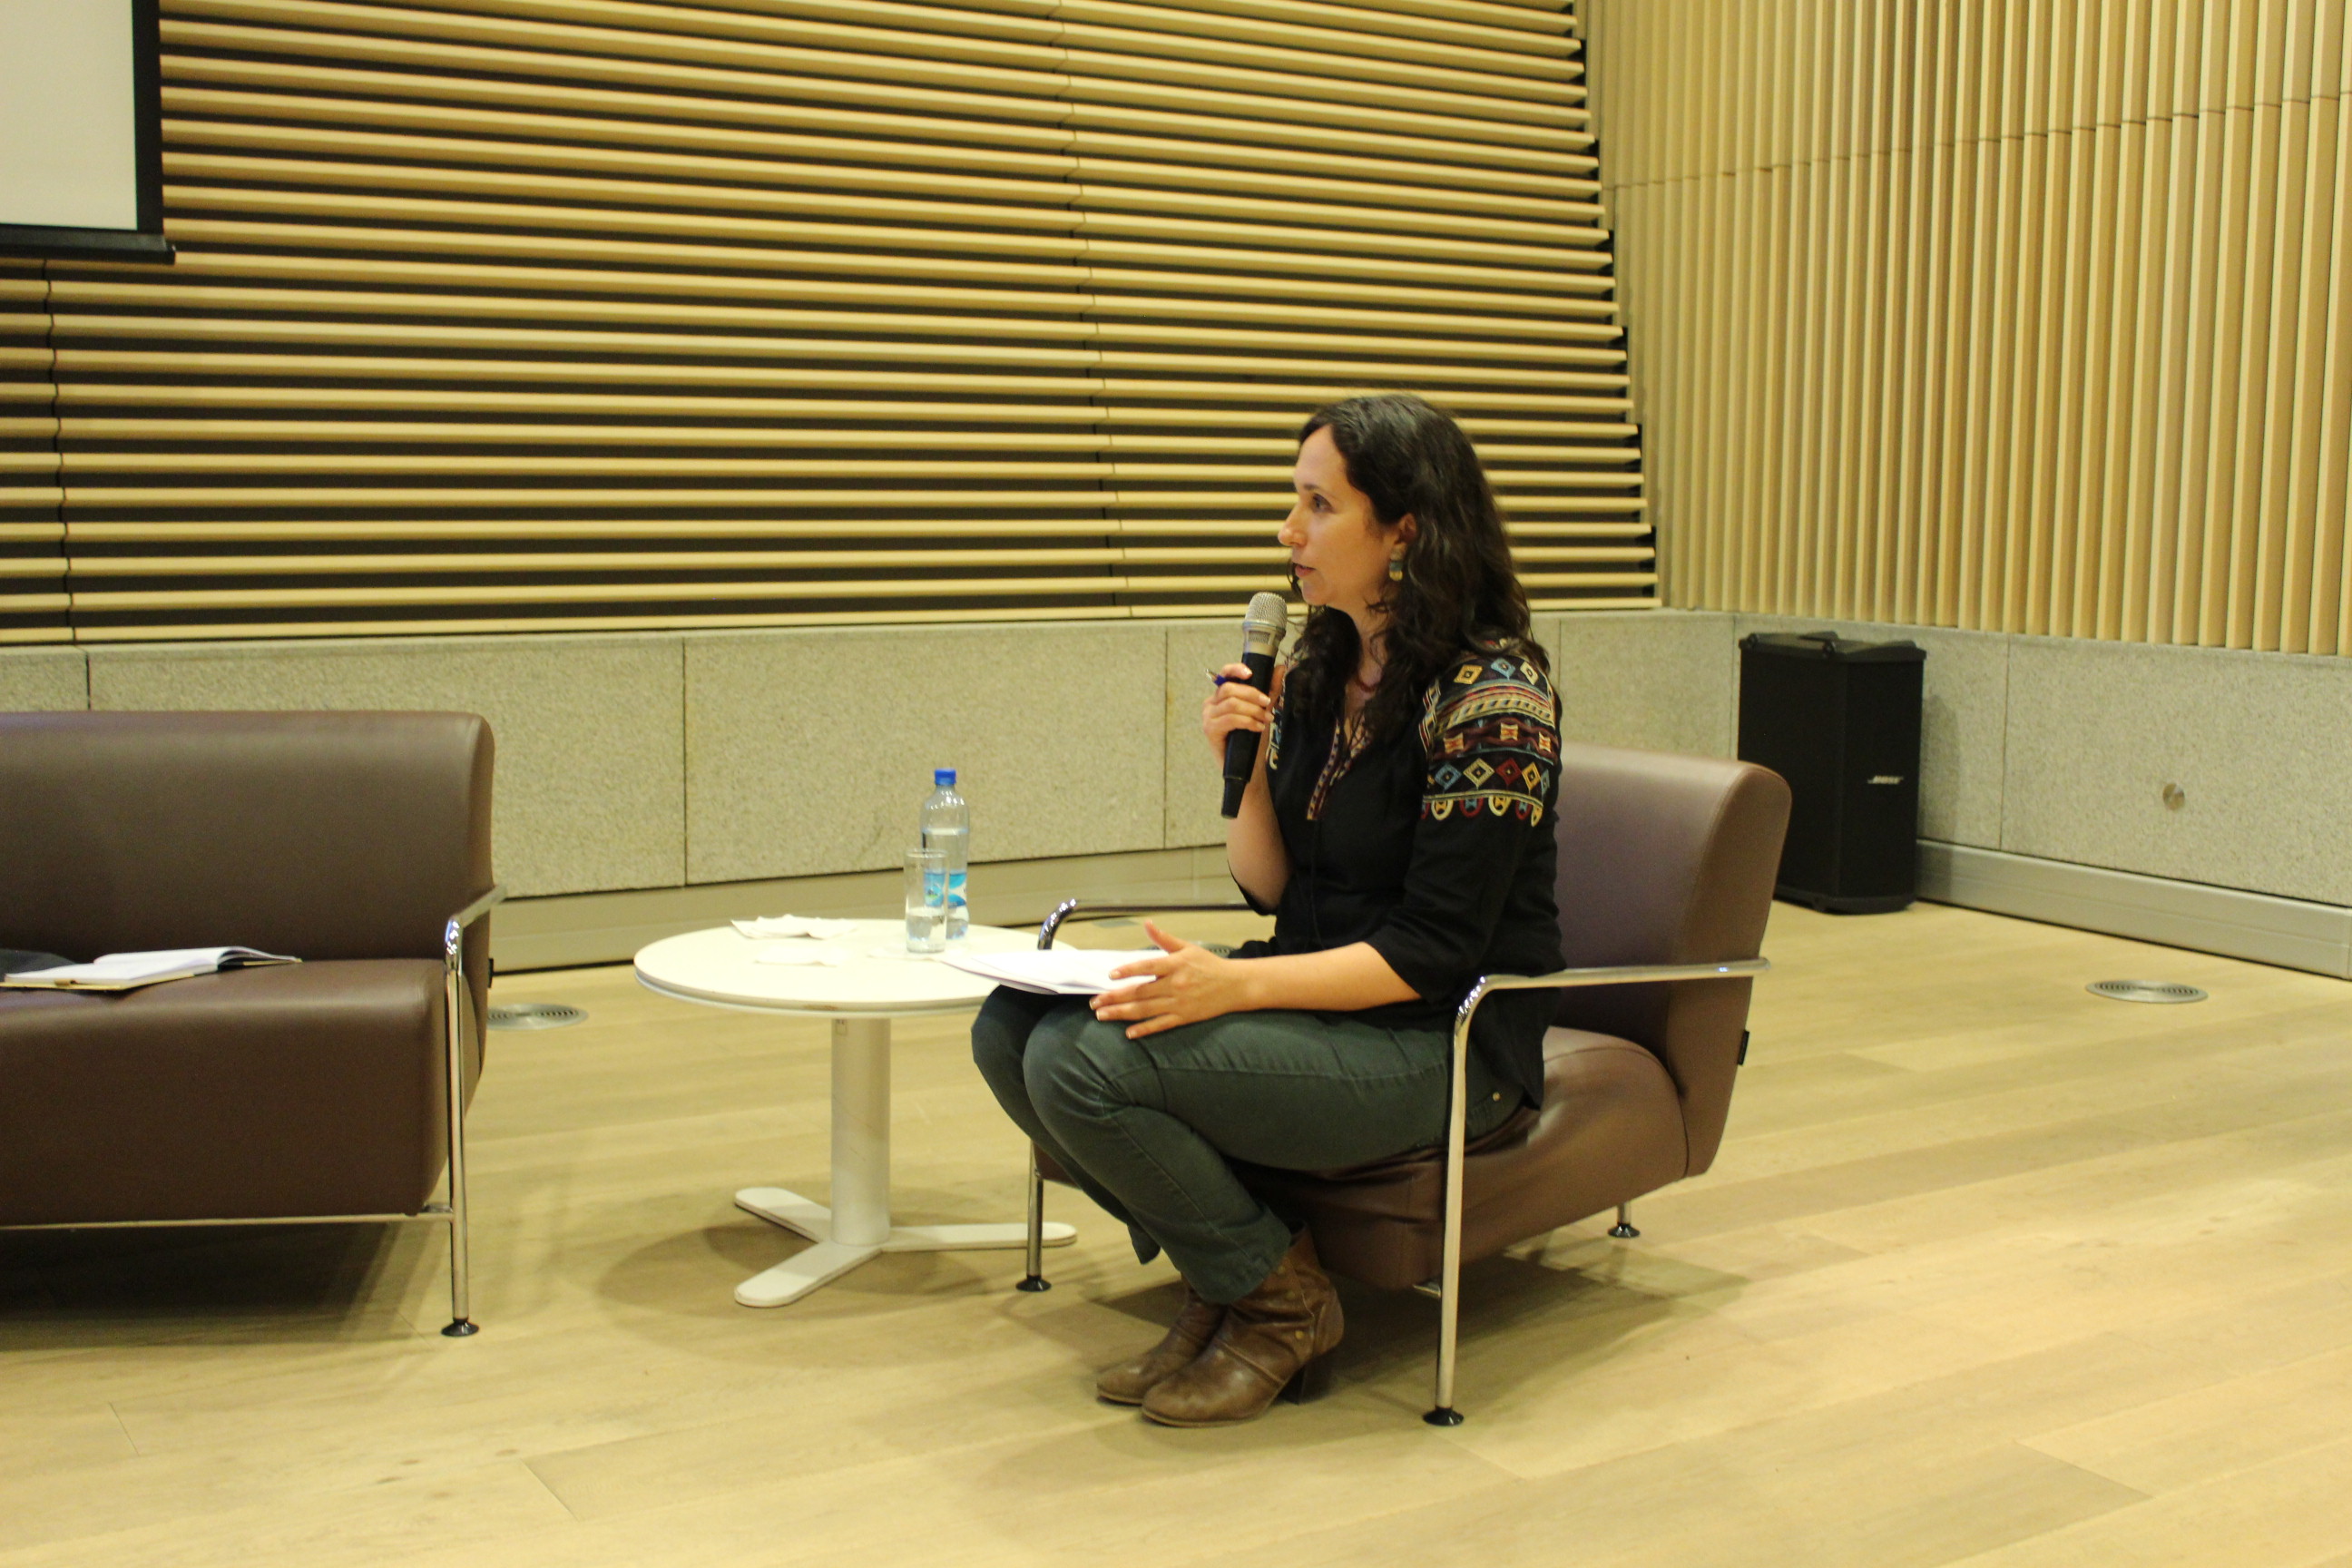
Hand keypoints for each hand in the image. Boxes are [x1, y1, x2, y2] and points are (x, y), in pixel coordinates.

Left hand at [1090, 921, 1257, 1038]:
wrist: (1235, 986)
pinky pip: (1160, 1025)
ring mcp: (1179, 1003)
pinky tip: (1128, 1032)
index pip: (1148, 967)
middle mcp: (1175, 984)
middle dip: (1115, 997)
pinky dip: (1144, 1030)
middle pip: (1140, 992)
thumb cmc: (1209, 965)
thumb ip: (1164, 939)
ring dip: (1122, 1013)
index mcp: (1175, 965)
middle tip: (1095, 1002)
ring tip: (1102, 1015)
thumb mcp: (1187, 948)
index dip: (1129, 971)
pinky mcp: (1183, 1017)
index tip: (1111, 975)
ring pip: (1145, 1010)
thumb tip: (1146, 923)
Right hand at [1201, 662, 1275, 763]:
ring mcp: (1208, 717)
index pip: (1224, 674)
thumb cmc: (1251, 738)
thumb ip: (1270, 690)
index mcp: (1220, 695)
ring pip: (1232, 704)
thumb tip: (1280, 668)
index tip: (1251, 673)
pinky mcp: (1210, 730)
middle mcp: (1210, 703)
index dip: (1236, 669)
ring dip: (1253, 710)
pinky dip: (1247, 721)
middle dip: (1252, 694)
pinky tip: (1258, 728)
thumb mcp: (1263, 710)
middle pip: (1229, 689)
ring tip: (1265, 720)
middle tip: (1268, 704)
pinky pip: (1230, 719)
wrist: (1248, 765)